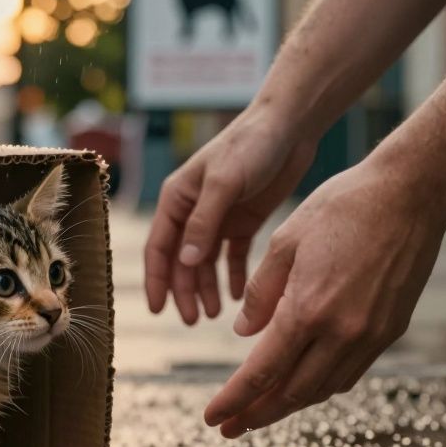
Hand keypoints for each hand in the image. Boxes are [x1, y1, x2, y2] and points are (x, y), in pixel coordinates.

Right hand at [145, 106, 317, 323]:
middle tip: (193, 321)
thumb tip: (185, 263)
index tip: (158, 310)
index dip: (157, 280)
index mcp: (177, 199)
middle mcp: (192, 211)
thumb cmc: (250, 145)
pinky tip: (236, 295)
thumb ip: (204, 223)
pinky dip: (232, 276)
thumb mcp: (224, 183)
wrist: (289, 126)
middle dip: (184, 291)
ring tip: (215, 314)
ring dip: (206, 287)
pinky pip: (232, 256)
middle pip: (182, 260)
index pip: (159, 247)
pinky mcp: (244, 220)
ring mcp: (218, 217)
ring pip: (205, 262)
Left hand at [203, 159, 445, 436]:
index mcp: (307, 309)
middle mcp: (341, 332)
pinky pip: (349, 373)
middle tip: (231, 428)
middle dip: (257, 415)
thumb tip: (244, 334)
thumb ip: (261, 294)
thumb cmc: (342, 207)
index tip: (214, 419)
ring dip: (289, 405)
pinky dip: (320, 385)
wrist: (410, 195)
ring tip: (261, 411)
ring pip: (323, 388)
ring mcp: (370, 335)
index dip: (235, 401)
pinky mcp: (390, 330)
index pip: (262, 372)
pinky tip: (301, 383)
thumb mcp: (284, 242)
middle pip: (293, 393)